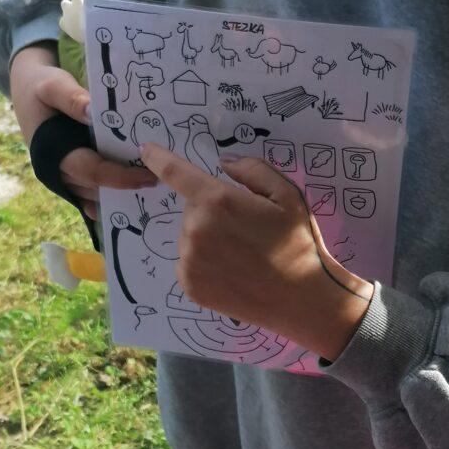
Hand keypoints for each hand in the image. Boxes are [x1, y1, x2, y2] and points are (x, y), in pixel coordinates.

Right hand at [10, 43, 154, 215]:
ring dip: (122, 194)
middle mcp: (58, 172)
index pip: (93, 172)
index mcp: (52, 154)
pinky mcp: (71, 173)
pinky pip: (92, 190)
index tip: (149, 176)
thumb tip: (94, 111)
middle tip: (161, 183)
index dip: (121, 177)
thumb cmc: (40, 87)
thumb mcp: (52, 86)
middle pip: (98, 187)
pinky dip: (111, 193)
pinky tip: (133, 194)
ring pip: (96, 193)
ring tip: (154, 190)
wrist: (26, 89)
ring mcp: (63, 176)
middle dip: (128, 187)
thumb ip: (71, 98)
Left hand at [140, 147, 372, 361]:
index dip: (158, 158)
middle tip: (245, 229)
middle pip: (192, 208)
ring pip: (189, 236)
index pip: (176, 173)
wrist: (301, 298)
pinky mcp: (189, 285)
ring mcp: (190, 260)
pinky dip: (204, 262)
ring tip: (241, 254)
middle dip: (211, 210)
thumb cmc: (298, 243)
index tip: (146, 150)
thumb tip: (223, 164)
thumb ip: (252, 169)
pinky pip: (188, 262)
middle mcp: (196, 229)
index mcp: (218, 201)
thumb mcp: (286, 195)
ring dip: (207, 238)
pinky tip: (231, 271)